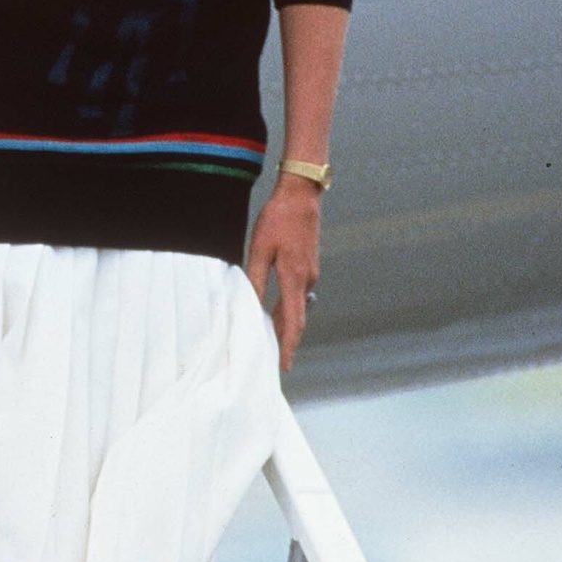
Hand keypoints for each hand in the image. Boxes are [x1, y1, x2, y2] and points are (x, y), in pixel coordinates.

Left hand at [246, 174, 320, 372]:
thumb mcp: (260, 249)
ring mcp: (311, 272)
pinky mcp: (309, 264)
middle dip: (285, 341)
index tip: (284, 367)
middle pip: (296, 318)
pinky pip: (298, 293)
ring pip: (297, 306)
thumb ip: (255, 279)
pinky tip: (274, 310)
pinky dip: (288, 307)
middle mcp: (307, 279)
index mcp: (295, 278)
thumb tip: (250, 305)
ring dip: (285, 323)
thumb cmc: (278, 219)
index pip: (293, 322)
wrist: (302, 194)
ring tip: (269, 340)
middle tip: (274, 360)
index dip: (288, 346)